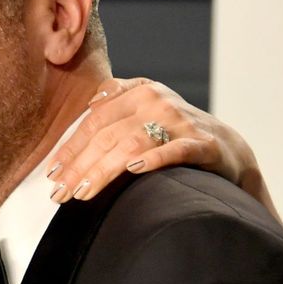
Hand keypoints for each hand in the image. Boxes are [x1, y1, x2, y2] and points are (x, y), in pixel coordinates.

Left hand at [48, 78, 279, 221]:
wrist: (230, 148)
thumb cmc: (177, 133)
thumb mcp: (147, 110)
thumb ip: (118, 105)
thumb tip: (85, 110)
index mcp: (140, 92)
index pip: (95, 120)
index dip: (71, 146)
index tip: (52, 172)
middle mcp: (158, 102)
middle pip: (108, 135)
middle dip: (80, 165)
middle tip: (59, 192)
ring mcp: (182, 122)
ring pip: (132, 144)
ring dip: (103, 170)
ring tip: (82, 192)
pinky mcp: (203, 145)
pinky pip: (175, 150)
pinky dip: (153, 159)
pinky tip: (133, 170)